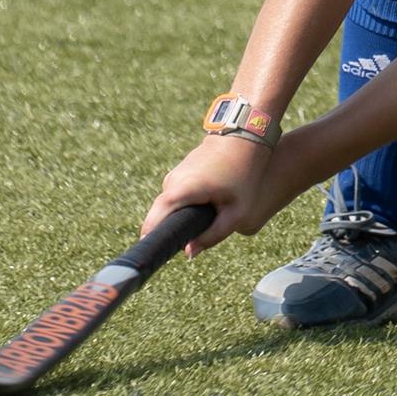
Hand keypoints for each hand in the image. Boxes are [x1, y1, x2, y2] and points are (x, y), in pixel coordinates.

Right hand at [140, 134, 274, 255]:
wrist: (246, 136)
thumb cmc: (244, 173)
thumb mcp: (235, 211)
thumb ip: (212, 235)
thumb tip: (189, 253)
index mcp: (181, 191)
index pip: (154, 223)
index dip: (150, 242)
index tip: (150, 259)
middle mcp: (171, 182)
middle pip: (159, 216)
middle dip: (166, 234)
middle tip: (177, 252)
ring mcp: (174, 175)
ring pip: (168, 207)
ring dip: (176, 220)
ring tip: (189, 236)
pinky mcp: (181, 172)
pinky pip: (175, 198)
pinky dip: (182, 209)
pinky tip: (196, 218)